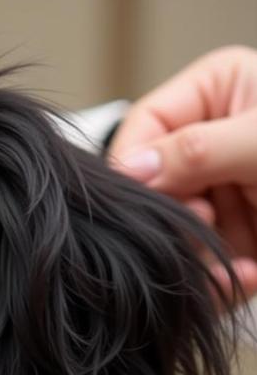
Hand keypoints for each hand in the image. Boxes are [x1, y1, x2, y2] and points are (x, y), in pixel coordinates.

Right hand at [110, 45, 256, 302]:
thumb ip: (196, 150)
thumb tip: (129, 170)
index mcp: (213, 94)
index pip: (145, 128)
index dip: (133, 169)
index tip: (138, 204)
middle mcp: (208, 143)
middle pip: (153, 188)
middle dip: (174, 223)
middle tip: (201, 237)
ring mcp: (220, 192)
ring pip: (173, 233)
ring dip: (199, 260)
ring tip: (236, 271)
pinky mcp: (231, 236)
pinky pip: (201, 262)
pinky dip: (219, 279)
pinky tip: (247, 278)